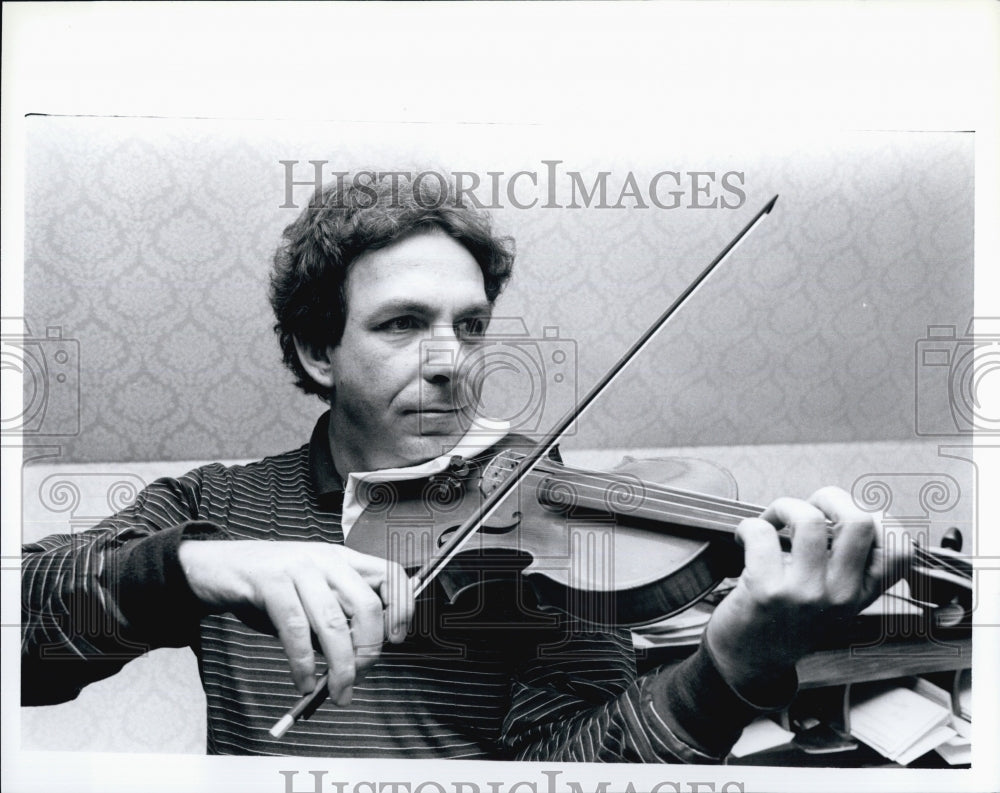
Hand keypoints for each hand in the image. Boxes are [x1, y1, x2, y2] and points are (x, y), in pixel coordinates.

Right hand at [178, 540, 413, 704]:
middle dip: (368, 651)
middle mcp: (326, 559)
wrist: (214, 567)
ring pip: (334, 622)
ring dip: (340, 667)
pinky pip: (296, 629)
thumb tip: (357, 661)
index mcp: (343, 560)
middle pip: (367, 606)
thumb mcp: (311, 596)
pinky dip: (303, 663)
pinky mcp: (270, 581)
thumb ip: (336, 619)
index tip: (396, 639)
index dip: (402, 608)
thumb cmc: (267, 587)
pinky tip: (304, 680)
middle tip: (358, 677)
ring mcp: (299, 567)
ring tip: (337, 691)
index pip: (391, 575)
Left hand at [704, 486, 911, 693]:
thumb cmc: (788, 622)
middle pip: (859, 520)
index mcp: (861, 593)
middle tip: (808, 508)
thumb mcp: (834, 602)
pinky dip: (749, 526)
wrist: (751, 662)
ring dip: (785, 507)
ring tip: (772, 521)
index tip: (846, 518)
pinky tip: (745, 539)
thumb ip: (847, 565)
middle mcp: (840, 594)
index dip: (879, 519)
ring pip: (809, 519)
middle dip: (830, 497)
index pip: (899, 549)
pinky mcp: (767, 590)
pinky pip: (761, 533)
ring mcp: (805, 593)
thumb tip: (842, 509)